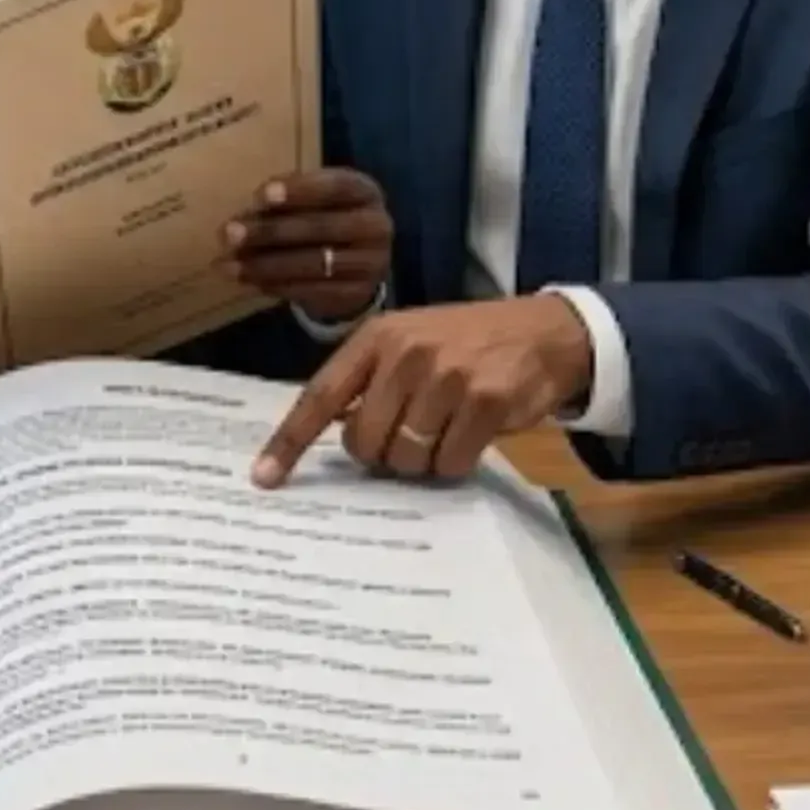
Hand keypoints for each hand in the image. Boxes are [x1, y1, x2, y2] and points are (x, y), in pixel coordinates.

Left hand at [215, 169, 393, 321]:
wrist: (358, 265)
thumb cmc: (326, 218)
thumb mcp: (315, 200)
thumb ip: (287, 200)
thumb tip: (245, 215)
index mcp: (365, 192)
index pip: (335, 186)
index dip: (298, 191)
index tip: (259, 195)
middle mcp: (377, 226)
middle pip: (320, 227)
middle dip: (269, 231)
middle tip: (228, 234)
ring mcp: (372, 264)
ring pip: (313, 263)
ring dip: (264, 264)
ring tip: (228, 264)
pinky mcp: (357, 294)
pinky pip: (312, 290)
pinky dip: (276, 286)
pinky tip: (249, 281)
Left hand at [251, 295, 587, 485]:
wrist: (543, 331)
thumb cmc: (464, 343)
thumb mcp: (408, 342)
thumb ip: (368, 381)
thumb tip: (328, 437)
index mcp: (376, 338)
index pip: (320, 395)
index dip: (290, 440)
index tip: (265, 478)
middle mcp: (406, 353)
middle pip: (364, 441)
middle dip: (381, 455)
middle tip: (409, 437)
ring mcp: (447, 376)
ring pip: (406, 458)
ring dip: (423, 460)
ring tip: (445, 429)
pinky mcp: (486, 401)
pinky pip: (450, 463)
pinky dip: (456, 463)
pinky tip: (471, 434)